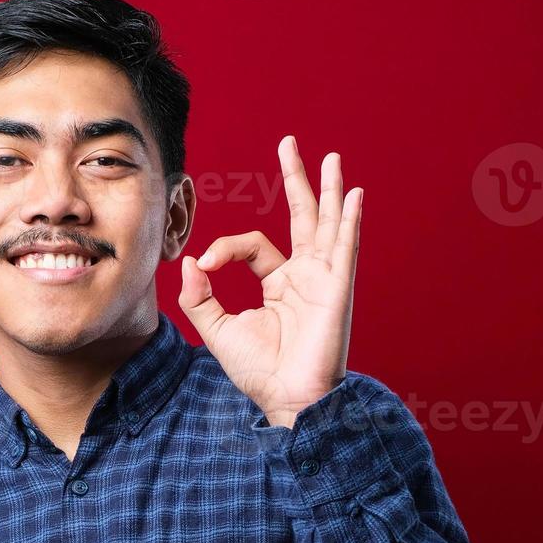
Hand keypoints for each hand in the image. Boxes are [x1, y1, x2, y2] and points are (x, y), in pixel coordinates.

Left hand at [178, 136, 362, 427]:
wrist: (285, 399)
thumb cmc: (258, 372)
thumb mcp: (217, 330)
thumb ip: (200, 297)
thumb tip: (190, 261)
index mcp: (279, 284)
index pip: (253, 245)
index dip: (225, 249)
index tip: (205, 268)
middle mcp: (305, 276)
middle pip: (302, 217)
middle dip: (296, 180)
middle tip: (289, 143)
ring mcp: (324, 280)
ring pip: (327, 224)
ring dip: (328, 190)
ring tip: (330, 158)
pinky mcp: (337, 290)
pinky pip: (344, 249)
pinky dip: (349, 221)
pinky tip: (352, 195)